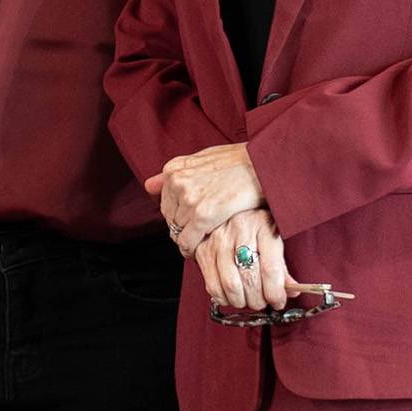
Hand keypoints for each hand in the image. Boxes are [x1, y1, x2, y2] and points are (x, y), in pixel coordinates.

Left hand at [147, 142, 263, 251]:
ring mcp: (189, 199)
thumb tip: (148, 185)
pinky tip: (200, 251)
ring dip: (188, 239)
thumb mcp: (203, 158)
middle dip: (182, 229)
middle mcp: (177, 183)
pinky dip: (191, 250)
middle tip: (199, 234)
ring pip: (177, 232)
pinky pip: (187, 241)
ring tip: (204, 240)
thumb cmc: (239, 161)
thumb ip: (177, 173)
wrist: (264, 164)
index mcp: (174, 169)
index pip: (165, 203)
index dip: (178, 216)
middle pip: (169, 218)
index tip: (191, 223)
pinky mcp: (203, 215)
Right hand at [194, 209, 292, 314]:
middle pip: (250, 280)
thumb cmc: (256, 223)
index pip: (271, 269)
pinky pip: (212, 286)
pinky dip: (224, 298)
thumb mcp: (275, 236)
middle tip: (264, 302)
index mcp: (263, 225)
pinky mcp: (203, 250)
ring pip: (230, 286)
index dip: (276, 293)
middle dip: (259, 300)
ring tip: (249, 299)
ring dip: (243, 301)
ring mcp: (218, 240)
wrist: (228, 205)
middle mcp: (239, 230)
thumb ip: (283, 266)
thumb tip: (292, 291)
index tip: (279, 301)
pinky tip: (233, 295)